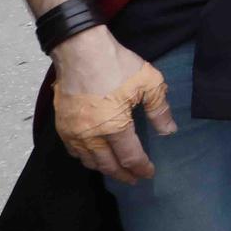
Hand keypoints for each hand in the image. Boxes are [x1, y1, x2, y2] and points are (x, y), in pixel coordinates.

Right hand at [51, 29, 174, 183]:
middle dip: (123, 174)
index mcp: (114, 127)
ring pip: (88, 160)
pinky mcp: (61, 124)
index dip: (141, 168)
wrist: (80, 51)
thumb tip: (169, 130)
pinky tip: (92, 156)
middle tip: (134, 179)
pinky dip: (85, 158)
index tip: (149, 174)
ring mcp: (73, 132)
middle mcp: (91, 135)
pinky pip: (73, 150)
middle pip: (107, 165)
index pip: (130, 157)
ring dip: (103, 169)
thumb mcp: (149, 82)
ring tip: (116, 170)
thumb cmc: (116, 65)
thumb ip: (159, 109)